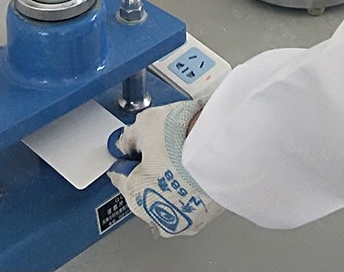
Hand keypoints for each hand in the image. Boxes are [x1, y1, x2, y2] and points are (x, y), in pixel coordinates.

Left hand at [107, 101, 222, 236]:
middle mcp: (157, 216)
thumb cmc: (183, 139)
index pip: (120, 176)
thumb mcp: (144, 125)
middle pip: (145, 189)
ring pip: (169, 197)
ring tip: (182, 153)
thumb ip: (128, 138)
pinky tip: (196, 165)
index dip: (126, 157)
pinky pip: (191, 198)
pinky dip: (191, 186)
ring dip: (171, 180)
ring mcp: (184, 219)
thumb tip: (125, 142)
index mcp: (135, 196)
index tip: (133, 147)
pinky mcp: (206, 216)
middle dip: (150, 169)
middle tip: (161, 145)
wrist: (223, 144)